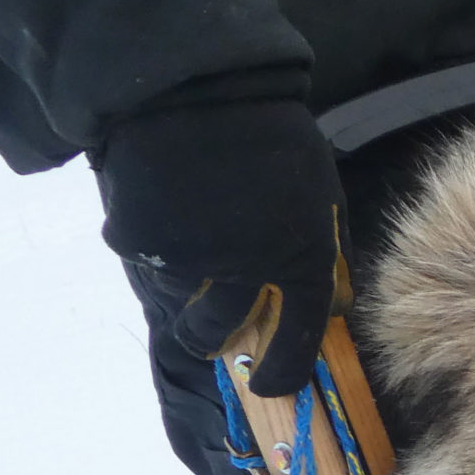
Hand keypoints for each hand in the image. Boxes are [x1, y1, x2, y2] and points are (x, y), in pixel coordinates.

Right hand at [100, 99, 346, 396]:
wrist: (196, 87)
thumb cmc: (274, 138)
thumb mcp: (325, 195)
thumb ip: (330, 253)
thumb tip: (335, 304)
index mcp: (301, 262)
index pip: (298, 338)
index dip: (285, 371)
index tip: (271, 388)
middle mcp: (245, 271)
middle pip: (218, 333)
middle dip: (211, 339)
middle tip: (210, 333)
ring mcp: (189, 258)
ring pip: (180, 298)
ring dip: (184, 286)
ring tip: (189, 244)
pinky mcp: (139, 239)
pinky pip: (146, 256)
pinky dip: (152, 241)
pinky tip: (164, 202)